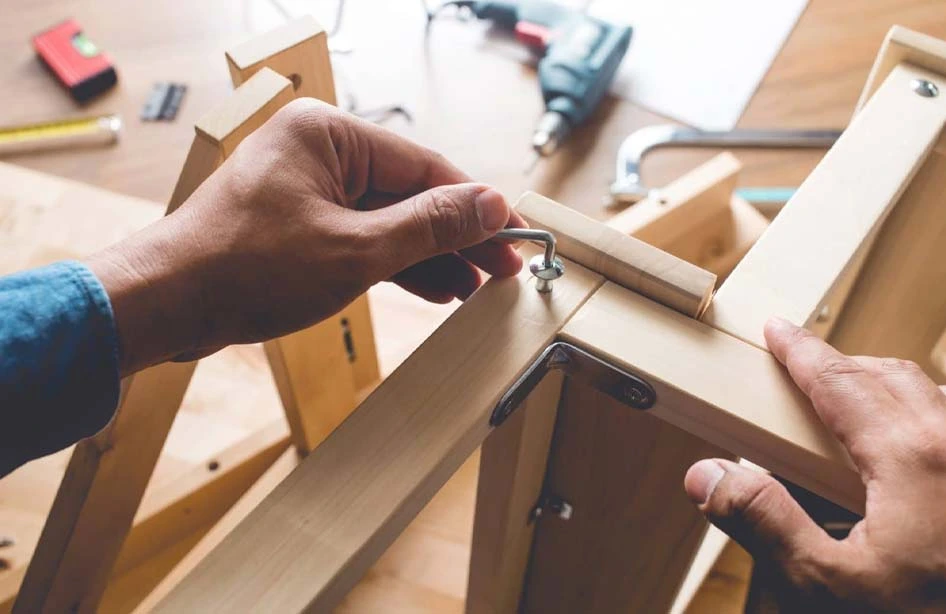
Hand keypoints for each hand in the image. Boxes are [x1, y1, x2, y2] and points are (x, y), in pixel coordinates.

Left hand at [85, 99, 524, 374]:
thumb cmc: (244, 269)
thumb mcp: (354, 251)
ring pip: (388, 220)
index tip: (513, 236)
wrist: (165, 305)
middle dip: (456, 237)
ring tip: (474, 287)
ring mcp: (308, 188)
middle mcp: (319, 152)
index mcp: (328, 134)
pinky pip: (362, 237)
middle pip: (410, 193)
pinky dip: (395, 263)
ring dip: (431, 255)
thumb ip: (429, 226)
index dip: (475, 207)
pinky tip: (434, 287)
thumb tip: (490, 204)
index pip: (424, 167)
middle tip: (502, 270)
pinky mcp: (300, 223)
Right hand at [684, 317, 945, 610]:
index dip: (800, 352)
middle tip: (799, 368)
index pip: (839, 382)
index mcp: (910, 458)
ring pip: (929, 396)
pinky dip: (918, 417)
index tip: (776, 330)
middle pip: (889, 375)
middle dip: (840, 364)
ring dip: (882, 387)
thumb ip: (764, 523)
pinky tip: (903, 453)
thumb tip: (708, 475)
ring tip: (846, 408)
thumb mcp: (828, 587)